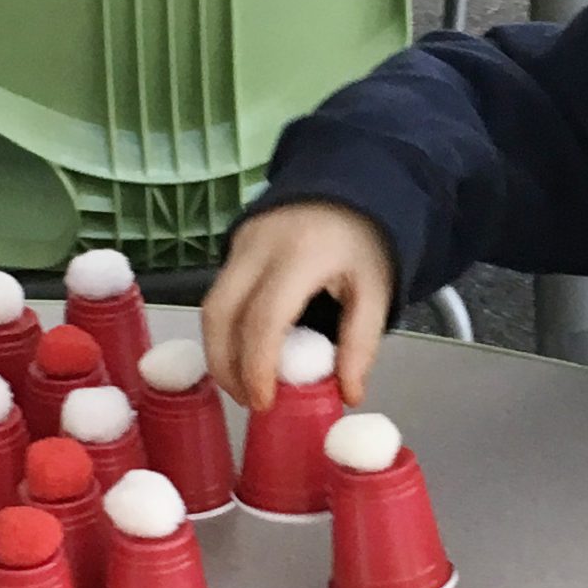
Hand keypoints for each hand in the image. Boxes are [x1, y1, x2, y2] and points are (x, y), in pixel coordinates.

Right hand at [201, 202, 393, 409]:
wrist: (349, 186)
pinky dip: (224, 330)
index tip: (264, 401)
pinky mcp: (233, 245)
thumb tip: (348, 394)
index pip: (264, 319)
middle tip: (247, 400)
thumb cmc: (363, 242)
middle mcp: (260, 246)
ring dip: (219, 351)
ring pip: (211, 306)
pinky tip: (244, 354)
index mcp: (301, 256)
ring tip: (245, 384)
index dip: (257, 366)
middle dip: (225, 366)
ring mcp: (240, 242)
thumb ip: (361, 343)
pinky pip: (218, 294)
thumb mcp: (376, 291)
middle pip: (220, 313)